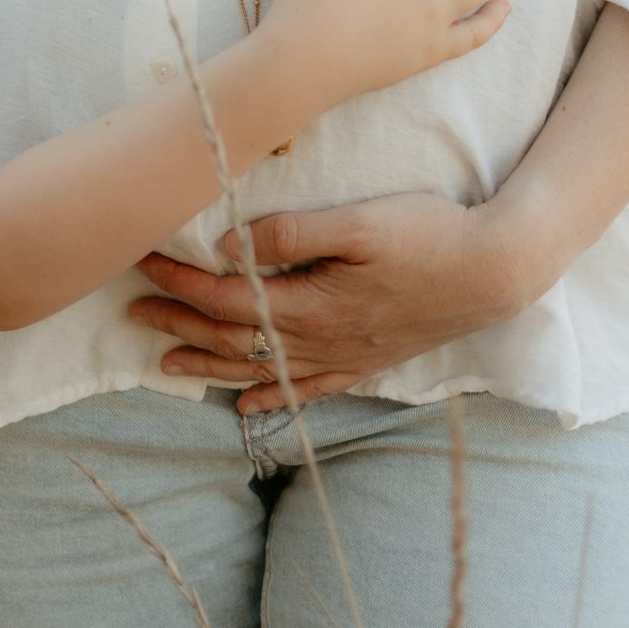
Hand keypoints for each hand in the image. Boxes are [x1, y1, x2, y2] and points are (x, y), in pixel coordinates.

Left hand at [127, 191, 544, 413]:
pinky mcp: (365, 361)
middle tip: (133, 313)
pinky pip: (308, 388)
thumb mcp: (360, 222)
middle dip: (180, 325)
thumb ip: (292, 233)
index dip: (181, 284)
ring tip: (165, 366)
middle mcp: (319, 341)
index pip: (227, 298)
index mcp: (310, 305)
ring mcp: (343, 357)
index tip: (143, 263)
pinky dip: (273, 397)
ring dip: (209, 366)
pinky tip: (248, 405)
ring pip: (260, 369)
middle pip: (233, 338)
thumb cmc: (430, 235)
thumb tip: (231, 245)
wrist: (494, 272)